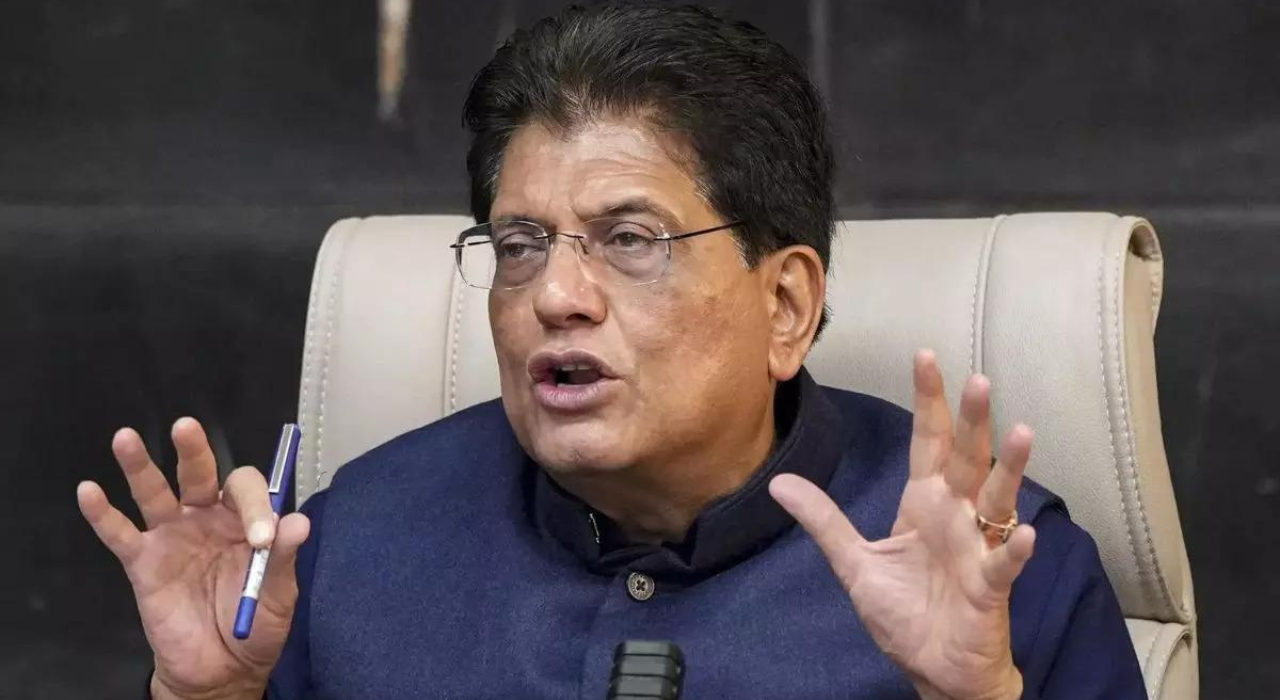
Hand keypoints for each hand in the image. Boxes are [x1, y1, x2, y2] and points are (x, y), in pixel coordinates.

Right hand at [77, 418, 309, 699]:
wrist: (222, 669)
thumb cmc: (255, 627)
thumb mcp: (279, 595)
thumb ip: (284, 558)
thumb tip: (299, 522)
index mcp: (244, 521)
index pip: (247, 493)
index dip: (255, 508)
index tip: (262, 539)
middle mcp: (207, 520)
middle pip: (200, 476)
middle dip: (194, 452)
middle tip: (186, 428)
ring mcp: (172, 537)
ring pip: (154, 494)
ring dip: (140, 466)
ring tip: (126, 438)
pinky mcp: (143, 563)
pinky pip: (120, 535)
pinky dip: (103, 514)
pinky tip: (90, 491)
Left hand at [770, 350, 1035, 699]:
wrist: (936, 669)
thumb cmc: (906, 614)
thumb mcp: (854, 563)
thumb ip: (824, 521)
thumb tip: (779, 482)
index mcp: (924, 504)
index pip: (928, 442)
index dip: (928, 402)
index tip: (925, 357)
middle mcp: (956, 517)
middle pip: (967, 458)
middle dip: (973, 420)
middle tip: (978, 379)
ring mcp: (977, 548)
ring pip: (998, 499)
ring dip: (1010, 468)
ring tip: (1022, 432)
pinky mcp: (990, 587)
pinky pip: (1004, 564)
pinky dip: (1015, 549)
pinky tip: (1023, 532)